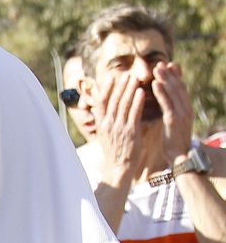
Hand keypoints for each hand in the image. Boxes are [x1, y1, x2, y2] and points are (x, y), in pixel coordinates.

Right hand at [91, 71, 145, 186]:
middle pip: (113, 100)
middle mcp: (108, 124)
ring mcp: (118, 128)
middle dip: (119, 86)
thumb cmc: (115, 152)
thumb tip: (107, 111)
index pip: (101, 102)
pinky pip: (133, 113)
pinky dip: (137, 101)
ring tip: (135, 79)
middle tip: (126, 74)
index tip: (111, 77)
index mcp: (101, 124)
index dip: (106, 88)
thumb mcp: (106, 135)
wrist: (118, 167)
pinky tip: (141, 92)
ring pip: (123, 104)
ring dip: (129, 90)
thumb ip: (108, 122)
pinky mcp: (130, 132)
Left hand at [152, 60, 194, 162]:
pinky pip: (167, 103)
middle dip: (170, 74)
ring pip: (174, 92)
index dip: (176, 76)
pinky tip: (154, 83)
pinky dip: (161, 92)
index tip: (169, 64)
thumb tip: (169, 100)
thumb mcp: (174, 121)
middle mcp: (186, 109)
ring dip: (165, 79)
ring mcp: (182, 114)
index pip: (181, 88)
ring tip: (157, 68)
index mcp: (186, 109)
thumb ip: (172, 109)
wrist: (180, 156)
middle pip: (179, 87)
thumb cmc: (174, 139)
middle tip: (161, 63)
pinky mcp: (174, 120)